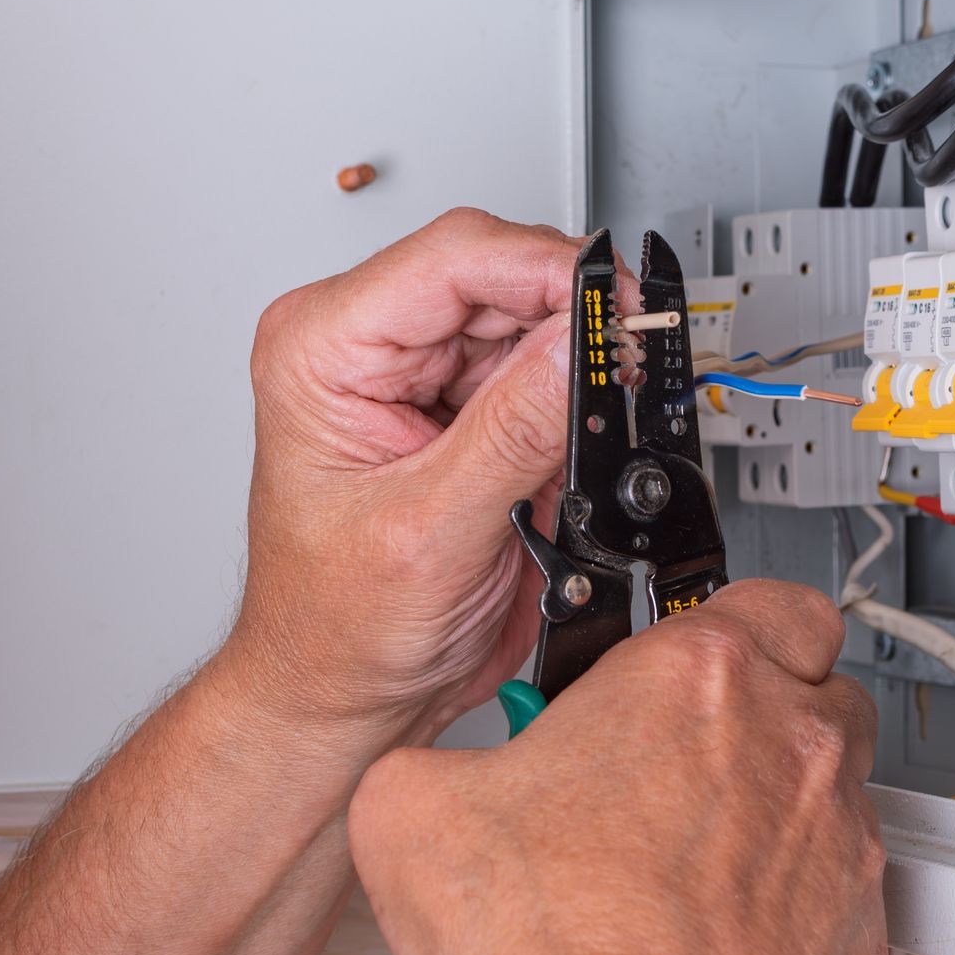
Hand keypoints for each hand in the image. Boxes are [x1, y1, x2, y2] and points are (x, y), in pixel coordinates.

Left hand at [217, 208, 636, 756]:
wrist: (344, 696)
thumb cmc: (337, 631)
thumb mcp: (431, 531)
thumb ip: (513, 431)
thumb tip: (579, 344)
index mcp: (324, 349)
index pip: (454, 258)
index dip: (548, 269)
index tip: (620, 305)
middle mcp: (368, 347)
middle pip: (501, 277)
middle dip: (573, 322)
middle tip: (630, 366)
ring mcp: (420, 377)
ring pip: (533, 324)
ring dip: (577, 371)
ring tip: (591, 431)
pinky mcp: (466, 412)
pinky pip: (543, 376)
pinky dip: (576, 409)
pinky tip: (573, 453)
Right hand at [347, 580, 886, 954]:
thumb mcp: (412, 808)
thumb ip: (444, 756)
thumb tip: (431, 780)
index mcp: (699, 678)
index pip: (766, 593)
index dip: (726, 616)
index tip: (683, 649)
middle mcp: (791, 744)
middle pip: (816, 683)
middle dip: (761, 706)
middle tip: (684, 750)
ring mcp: (836, 840)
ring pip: (837, 786)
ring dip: (780, 803)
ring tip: (693, 854)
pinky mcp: (857, 932)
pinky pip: (839, 889)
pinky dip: (795, 900)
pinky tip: (719, 934)